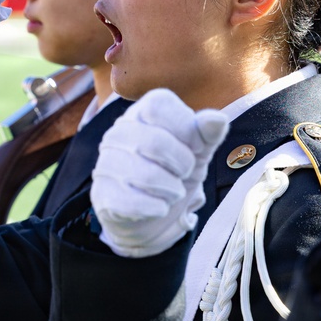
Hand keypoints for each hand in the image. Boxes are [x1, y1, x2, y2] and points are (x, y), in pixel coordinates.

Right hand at [90, 89, 229, 257]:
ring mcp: (106, 163)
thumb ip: (209, 133)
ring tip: (173, 191)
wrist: (153, 215)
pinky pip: (134, 202)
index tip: (197, 147)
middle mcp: (119, 131)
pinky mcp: (103, 194)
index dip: (186, 128)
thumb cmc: (176, 172)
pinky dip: (158, 208)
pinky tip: (158, 206)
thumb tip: (217, 119)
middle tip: (185, 173)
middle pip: (154, 142)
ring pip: (145, 175)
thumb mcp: (198, 150)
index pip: (159, 105)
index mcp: (143, 111)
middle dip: (182, 164)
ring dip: (172, 190)